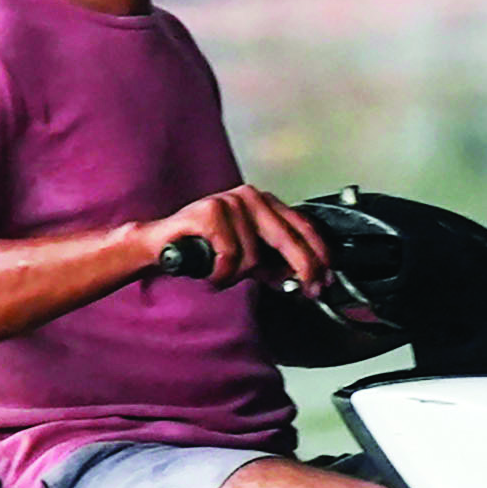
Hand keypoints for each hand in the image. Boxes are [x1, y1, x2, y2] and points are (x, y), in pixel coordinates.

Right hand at [145, 185, 331, 294]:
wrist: (161, 244)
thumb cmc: (203, 247)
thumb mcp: (247, 258)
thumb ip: (273, 264)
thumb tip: (301, 279)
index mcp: (264, 203)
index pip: (303, 226)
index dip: (318, 255)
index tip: (326, 278)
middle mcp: (251, 197)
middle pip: (288, 238)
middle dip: (302, 268)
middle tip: (306, 290)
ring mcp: (231, 201)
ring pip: (254, 256)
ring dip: (238, 276)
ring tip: (222, 274)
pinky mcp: (211, 211)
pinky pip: (230, 255)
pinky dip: (221, 273)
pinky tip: (211, 272)